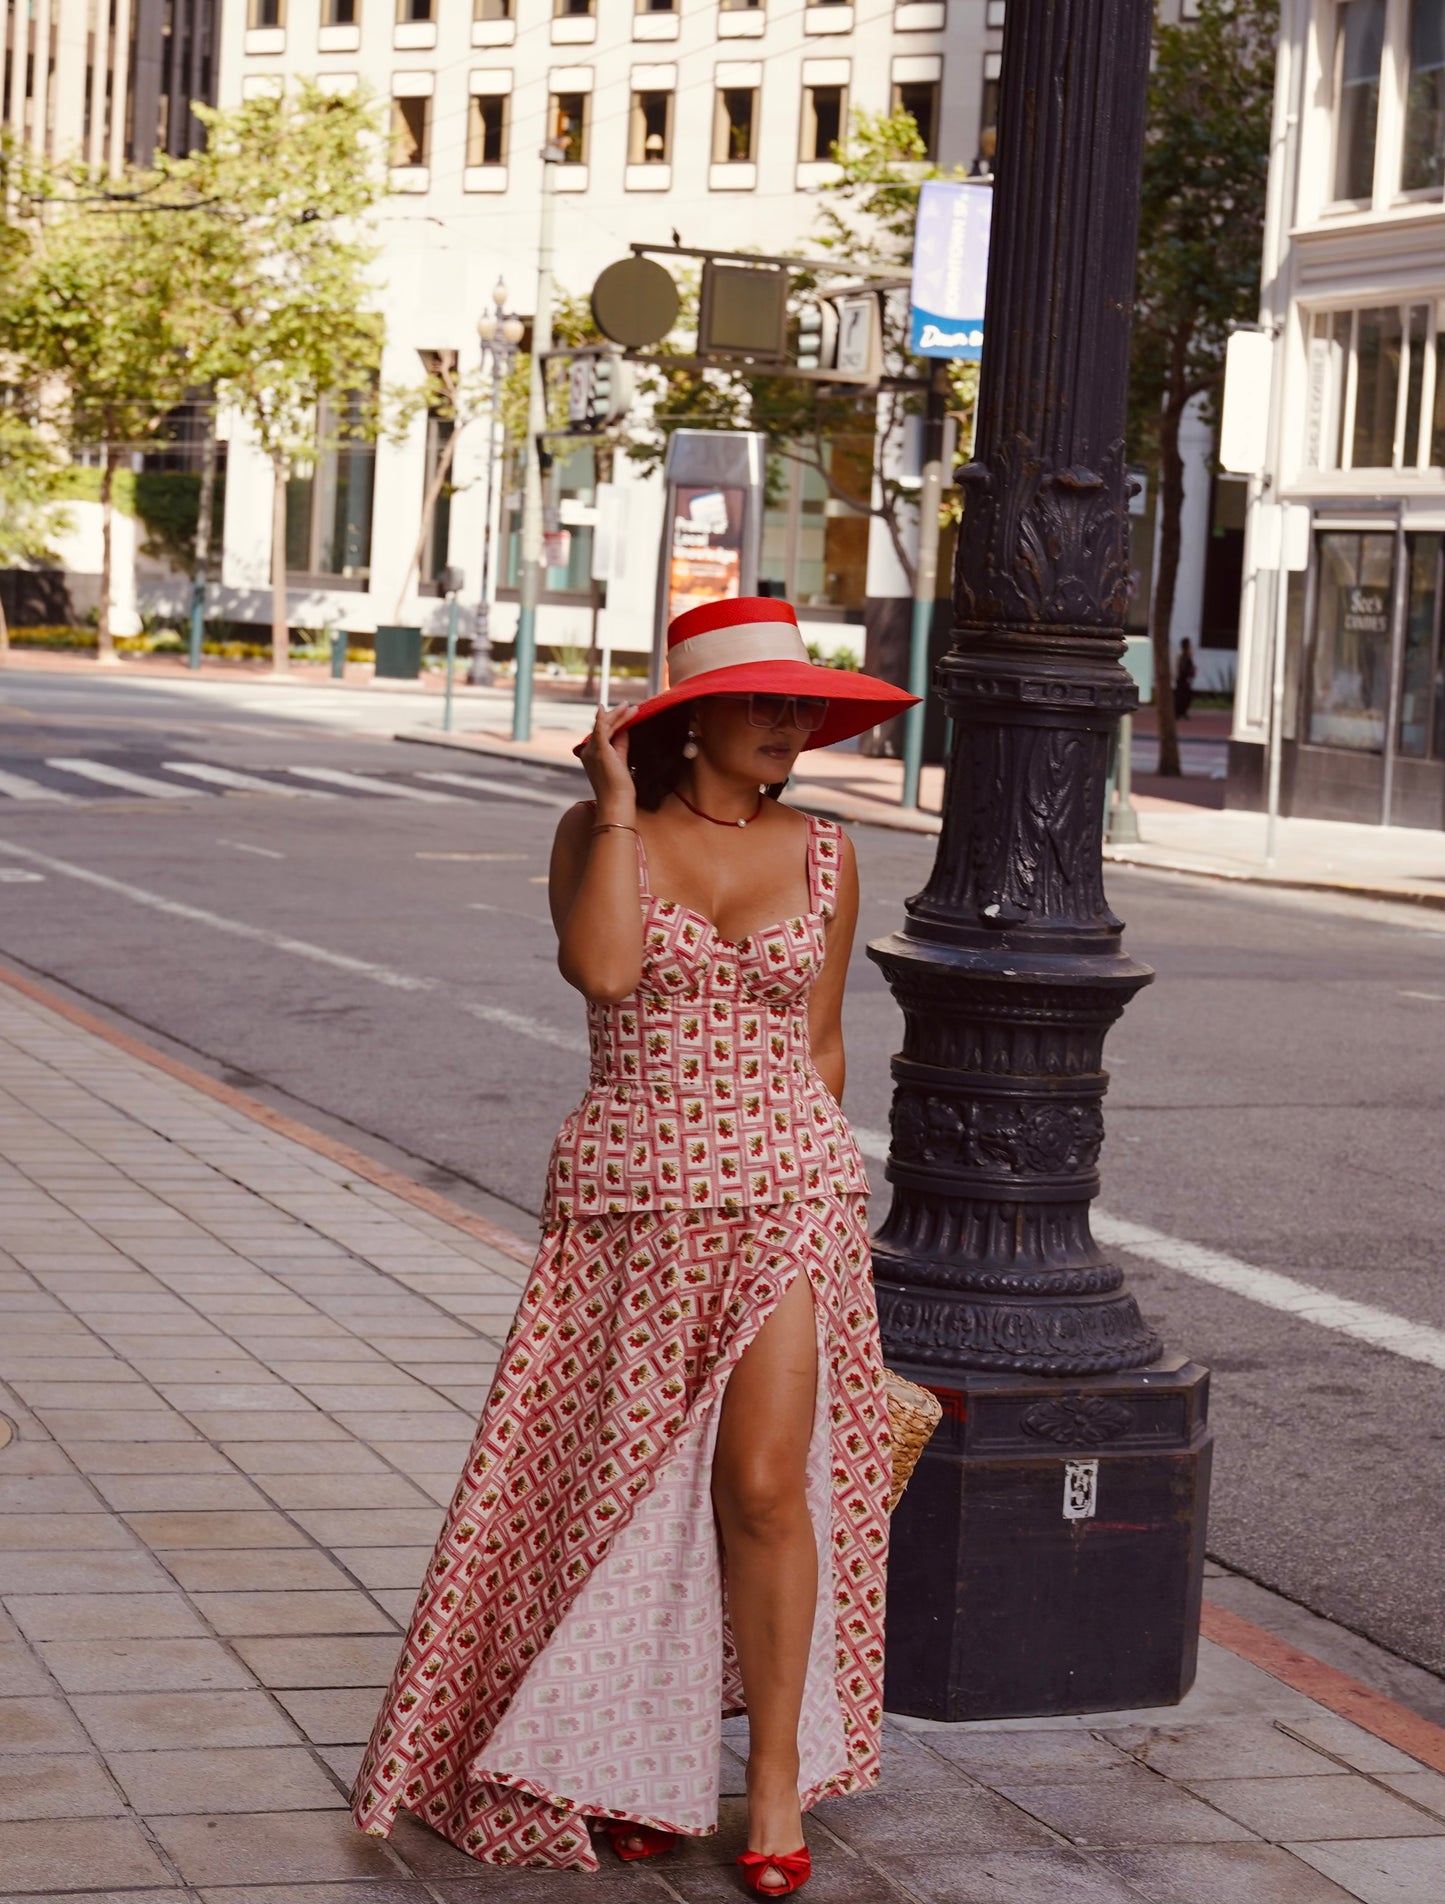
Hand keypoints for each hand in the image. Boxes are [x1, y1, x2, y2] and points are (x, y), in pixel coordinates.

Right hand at [573, 704, 635, 820]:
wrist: (616, 800)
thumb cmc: (619, 787)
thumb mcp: (620, 760)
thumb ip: (621, 744)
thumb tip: (625, 728)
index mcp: (591, 754)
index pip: (603, 732)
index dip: (615, 721)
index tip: (626, 713)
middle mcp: (588, 751)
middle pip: (603, 727)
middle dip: (617, 715)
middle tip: (630, 706)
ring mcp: (592, 751)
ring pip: (604, 726)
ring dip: (618, 715)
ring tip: (630, 707)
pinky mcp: (599, 751)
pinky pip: (599, 730)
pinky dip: (601, 718)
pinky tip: (603, 708)